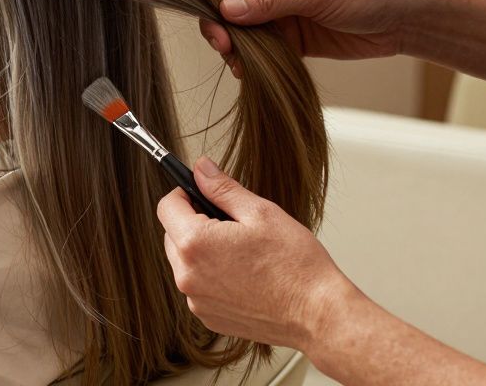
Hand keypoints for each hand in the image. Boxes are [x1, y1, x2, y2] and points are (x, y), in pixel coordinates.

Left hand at [156, 157, 356, 351]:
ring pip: (184, 262)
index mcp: (196, 244)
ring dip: (202, 251)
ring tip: (241, 252)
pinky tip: (243, 275)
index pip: (166, 207)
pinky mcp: (208, 317)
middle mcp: (188, 276)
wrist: (318, 315)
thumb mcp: (260, 213)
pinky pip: (198, 287)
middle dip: (194, 223)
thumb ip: (223, 188)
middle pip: (172, 235)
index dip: (184, 194)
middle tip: (231, 224)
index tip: (201, 194)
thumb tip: (201, 169)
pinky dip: (212, 277)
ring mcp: (196, 300)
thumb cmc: (296, 267)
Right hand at [200, 0, 413, 77]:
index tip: (217, 28)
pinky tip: (248, 71)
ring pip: (246, 33)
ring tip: (238, 65)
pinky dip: (253, 62)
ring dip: (238, 49)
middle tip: (226, 50)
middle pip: (234, 10)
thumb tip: (227, 9)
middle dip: (225, 30)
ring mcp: (284, 16)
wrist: (403, 20)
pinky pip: (263, 51)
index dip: (218, 4)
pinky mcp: (294, 41)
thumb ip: (270, 3)